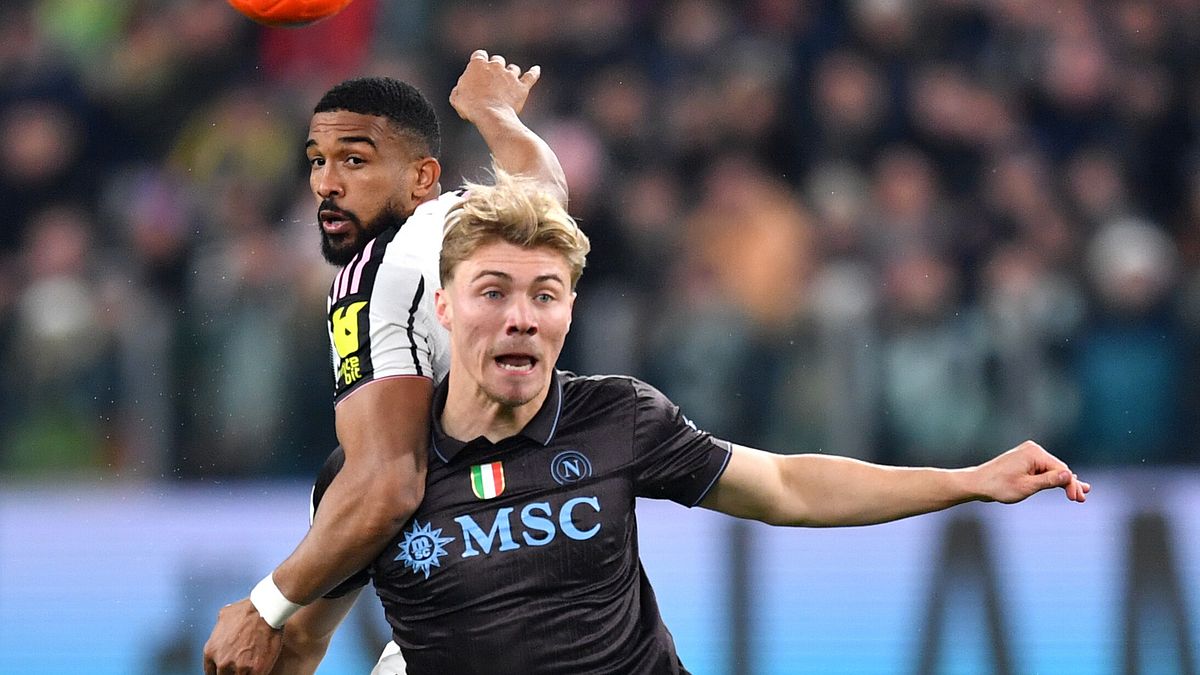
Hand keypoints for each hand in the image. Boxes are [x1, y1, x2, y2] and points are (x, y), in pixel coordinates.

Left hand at [203, 598, 282, 674]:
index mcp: (211, 651)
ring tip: (250, 666)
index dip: (219, 671)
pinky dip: (256, 674)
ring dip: (243, 673)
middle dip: (231, 672)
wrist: (267, 610)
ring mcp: (239, 668)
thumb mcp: (224, 615)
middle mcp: (222, 662)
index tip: (226, 670)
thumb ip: (219, 629)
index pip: (210, 672)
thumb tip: (221, 629)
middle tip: (239, 665)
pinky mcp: (256, 670)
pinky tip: (258, 669)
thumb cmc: (248, 610)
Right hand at [450, 49, 540, 121]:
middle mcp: (495, 66)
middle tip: (492, 79)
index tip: (478, 69)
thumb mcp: (456, 98)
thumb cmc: (471, 107)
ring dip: (511, 72)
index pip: (479, 55)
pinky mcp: (522, 86)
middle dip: (495, 67)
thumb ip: (460, 89)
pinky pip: (531, 76)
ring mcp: (510, 75)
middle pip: (497, 60)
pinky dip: (534, 72)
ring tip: (509, 81)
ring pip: (513, 68)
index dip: (478, 62)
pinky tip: (536, 69)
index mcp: (478, 64)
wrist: (491, 115)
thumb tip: (462, 90)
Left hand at [973, 440, 1090, 503]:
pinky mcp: (1024, 459)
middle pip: (1058, 468)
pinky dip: (1051, 478)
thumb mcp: (1027, 486)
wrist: (978, 483)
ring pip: (1051, 469)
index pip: (1060, 469)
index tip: (1076, 499)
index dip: (1071, 485)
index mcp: (1034, 453)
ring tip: (1081, 492)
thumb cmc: (1000, 486)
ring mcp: (1028, 453)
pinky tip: (1065, 483)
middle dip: (1069, 484)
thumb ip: (1049, 481)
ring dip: (1063, 481)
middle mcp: (1032, 449)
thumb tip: (1069, 475)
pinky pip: (1042, 469)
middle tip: (1082, 499)